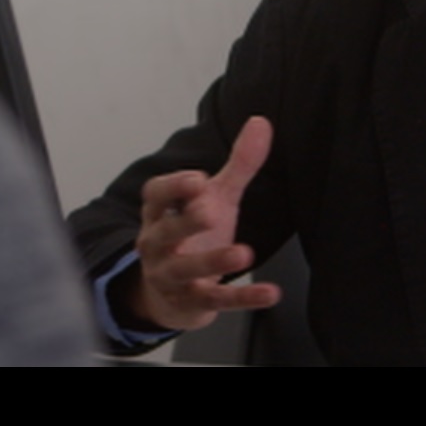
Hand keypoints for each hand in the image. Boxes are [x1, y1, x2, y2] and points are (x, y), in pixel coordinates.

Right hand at [124, 116, 281, 331]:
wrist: (172, 294)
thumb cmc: (192, 235)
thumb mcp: (215, 198)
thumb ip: (238, 164)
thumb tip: (261, 122)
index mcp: (159, 213)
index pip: (156, 196)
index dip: (174, 187)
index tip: (198, 179)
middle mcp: (158, 245)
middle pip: (165, 232)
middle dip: (185, 222)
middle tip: (209, 211)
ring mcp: (171, 277)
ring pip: (186, 270)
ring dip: (213, 261)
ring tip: (243, 252)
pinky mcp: (192, 303)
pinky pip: (216, 301)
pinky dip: (243, 299)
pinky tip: (269, 293)